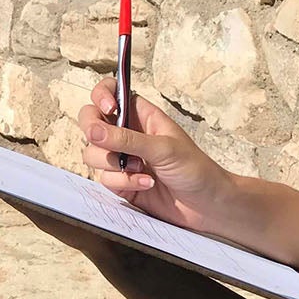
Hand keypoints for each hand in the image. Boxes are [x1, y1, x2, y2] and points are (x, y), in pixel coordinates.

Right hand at [79, 78, 237, 232]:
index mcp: (140, 115)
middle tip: (112, 147)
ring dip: (115, 164)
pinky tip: (146, 184)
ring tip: (142, 170)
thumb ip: (126, 139)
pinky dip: (124, 183)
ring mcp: (122, 159)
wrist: (207, 205)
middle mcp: (126, 134)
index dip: (101, 96)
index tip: (108, 109)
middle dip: (95, 135)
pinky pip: (105, 179)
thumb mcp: (163, 148)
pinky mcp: (120, 183)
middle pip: (90, 123)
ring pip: (93, 154)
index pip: (110, 92)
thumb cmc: (196, 169)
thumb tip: (94, 131)